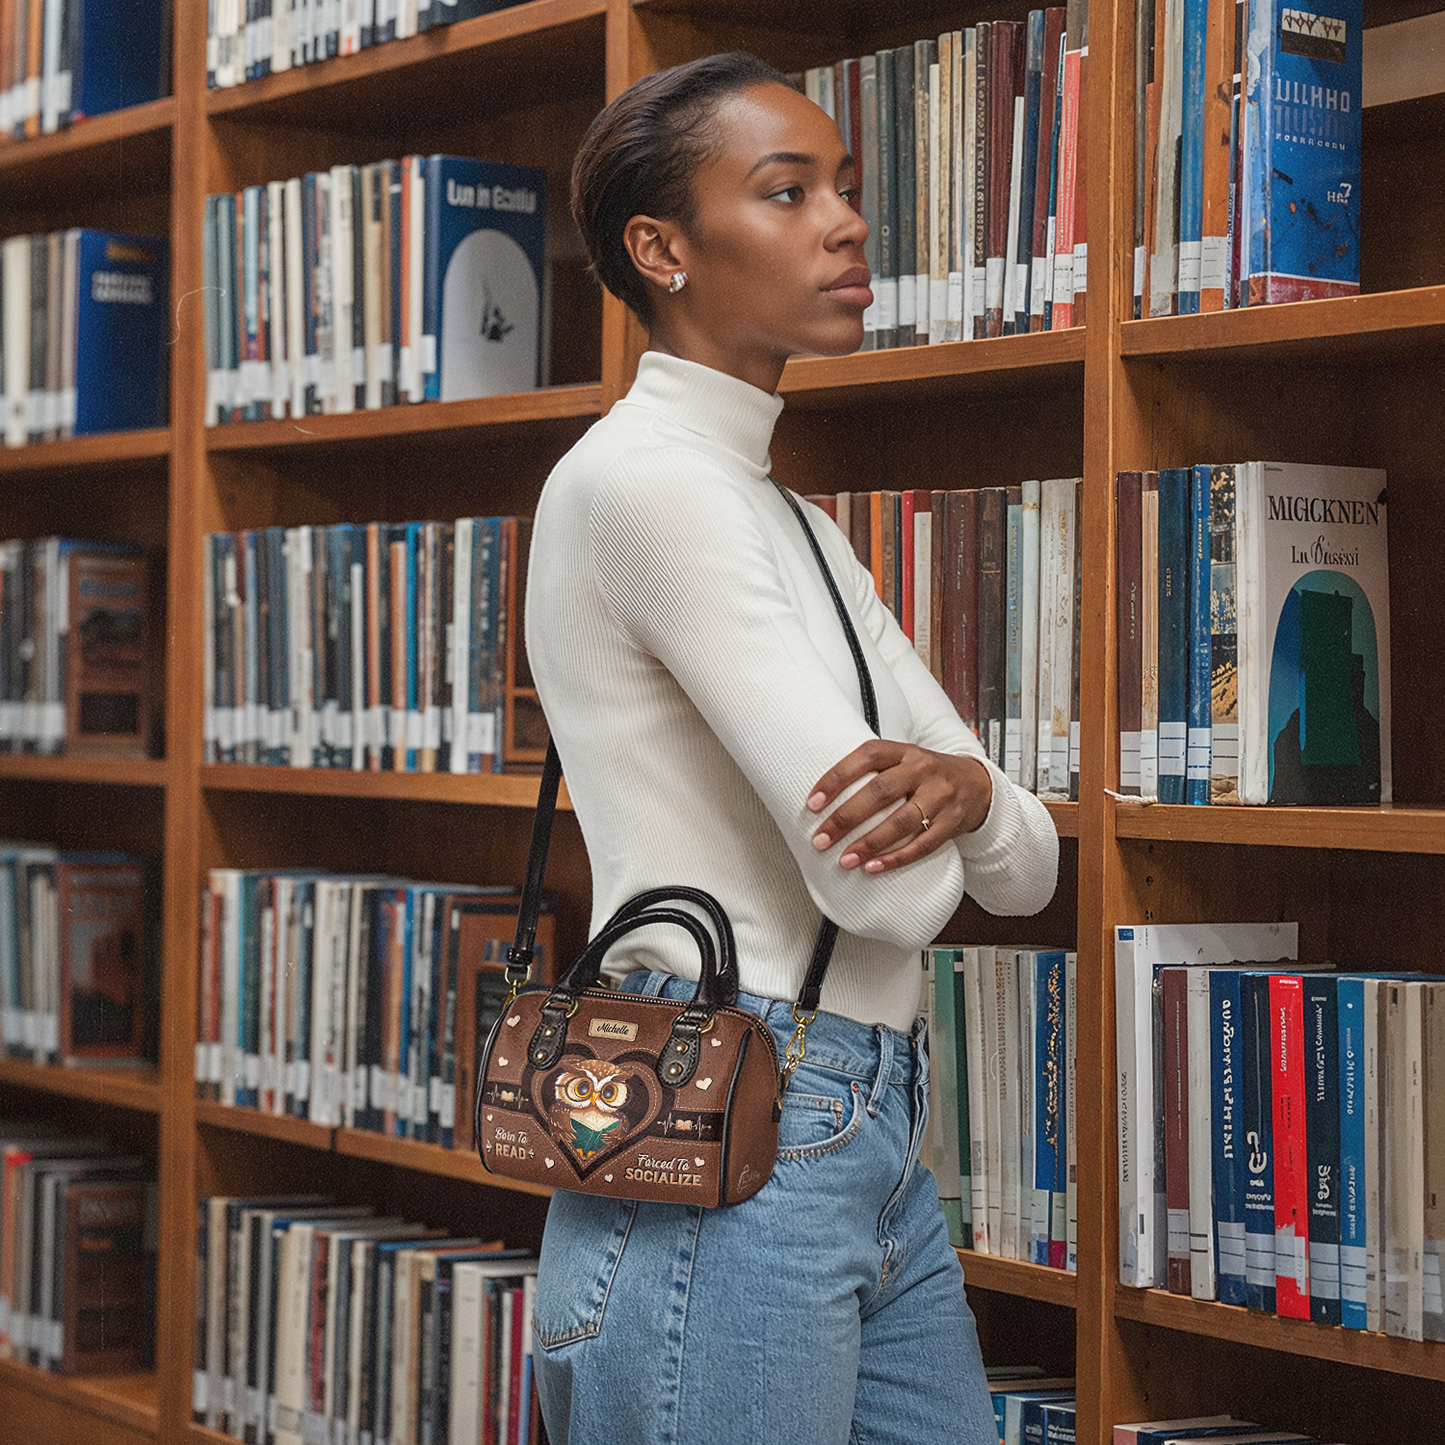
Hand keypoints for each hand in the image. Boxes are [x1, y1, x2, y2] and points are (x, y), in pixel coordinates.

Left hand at [806, 740, 993, 873]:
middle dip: (846, 818)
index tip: (813, 802)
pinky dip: (896, 858)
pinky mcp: (952, 822)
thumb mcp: (904, 760)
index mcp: (904, 751)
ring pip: (902, 821)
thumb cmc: (928, 775)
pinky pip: (923, 844)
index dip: (837, 778)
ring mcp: (941, 796)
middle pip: (880, 792)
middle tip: (821, 839)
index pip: (867, 756)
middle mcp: (923, 769)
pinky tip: (874, 867)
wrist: (978, 784)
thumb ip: (873, 772)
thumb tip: (824, 799)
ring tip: (845, 859)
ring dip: (869, 843)